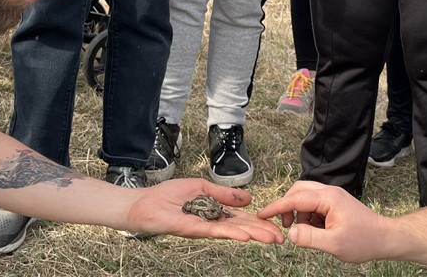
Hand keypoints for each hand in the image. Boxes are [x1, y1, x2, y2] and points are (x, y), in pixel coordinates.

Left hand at [125, 178, 283, 243]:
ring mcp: (203, 227)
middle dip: (262, 233)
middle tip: (282, 239)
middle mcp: (212, 222)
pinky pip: (214, 231)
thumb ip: (224, 194)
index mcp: (216, 212)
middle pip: (242, 228)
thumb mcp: (202, 187)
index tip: (278, 227)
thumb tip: (248, 199)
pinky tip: (245, 236)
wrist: (144, 203)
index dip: (259, 223)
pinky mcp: (192, 229)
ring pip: (232, 232)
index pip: (242, 219)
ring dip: (253, 235)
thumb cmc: (168, 196)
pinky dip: (230, 233)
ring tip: (272, 239)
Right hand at [258, 181, 391, 262]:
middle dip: (286, 207)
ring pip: (305, 197)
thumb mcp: (334, 244)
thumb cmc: (364, 240)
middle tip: (283, 226)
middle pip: (298, 191)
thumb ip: (310, 238)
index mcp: (328, 198)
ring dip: (298, 213)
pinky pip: (313, 204)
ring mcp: (333, 197)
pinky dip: (307, 216)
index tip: (261, 215)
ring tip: (302, 232)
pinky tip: (314, 231)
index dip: (275, 207)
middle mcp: (329, 192)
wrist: (385, 238)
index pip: (294, 198)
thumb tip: (289, 233)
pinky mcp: (335, 204)